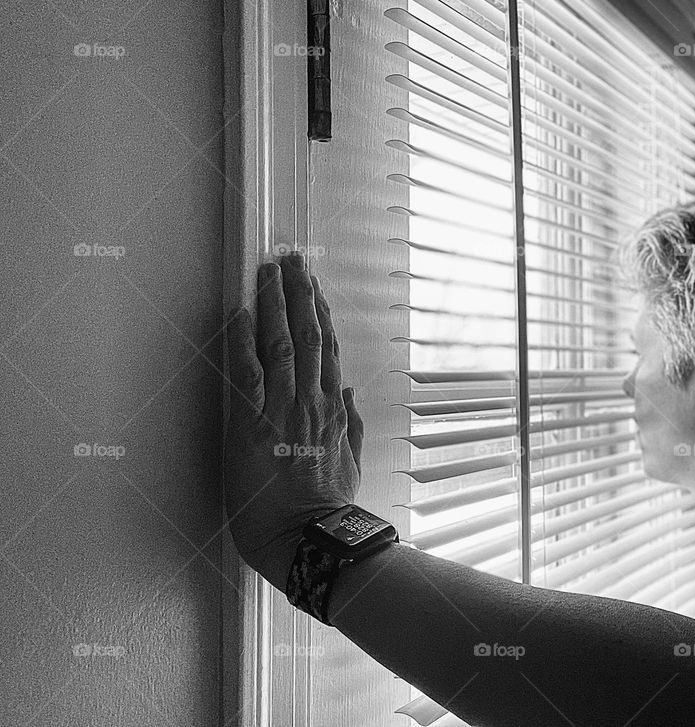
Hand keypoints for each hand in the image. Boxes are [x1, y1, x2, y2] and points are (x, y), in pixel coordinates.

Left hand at [223, 252, 362, 590]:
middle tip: (292, 258)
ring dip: (274, 302)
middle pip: (308, 333)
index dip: (321, 312)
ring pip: (281, 342)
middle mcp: (311, 399)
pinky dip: (243, 340)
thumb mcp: (351, 462)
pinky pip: (246, 372)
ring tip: (270, 270)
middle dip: (299, 292)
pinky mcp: (251, 423)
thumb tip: (350, 392)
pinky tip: (240, 312)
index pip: (328, 348)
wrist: (309, 537)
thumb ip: (351, 424)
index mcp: (334, 408)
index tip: (316, 287)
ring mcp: (282, 408)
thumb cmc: (328, 506)